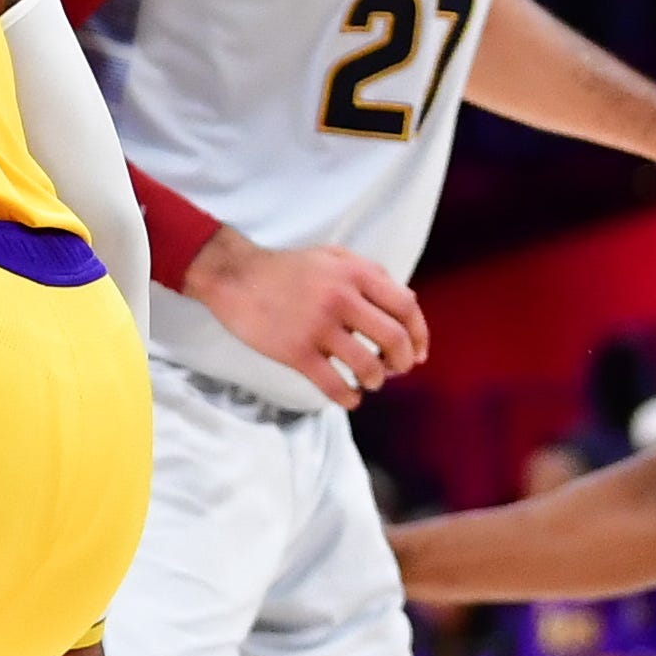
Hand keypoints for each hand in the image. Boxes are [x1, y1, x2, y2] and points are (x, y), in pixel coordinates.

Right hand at [189, 233, 427, 406]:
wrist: (235, 276)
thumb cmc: (286, 267)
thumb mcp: (334, 257)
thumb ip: (372, 274)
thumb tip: (410, 302)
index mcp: (355, 273)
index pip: (406, 307)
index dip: (420, 334)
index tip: (418, 353)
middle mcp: (341, 298)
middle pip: (394, 339)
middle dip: (402, 361)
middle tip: (395, 370)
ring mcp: (318, 326)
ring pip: (367, 366)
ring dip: (376, 380)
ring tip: (369, 382)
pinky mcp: (295, 351)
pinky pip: (333, 384)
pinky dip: (349, 398)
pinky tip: (349, 397)